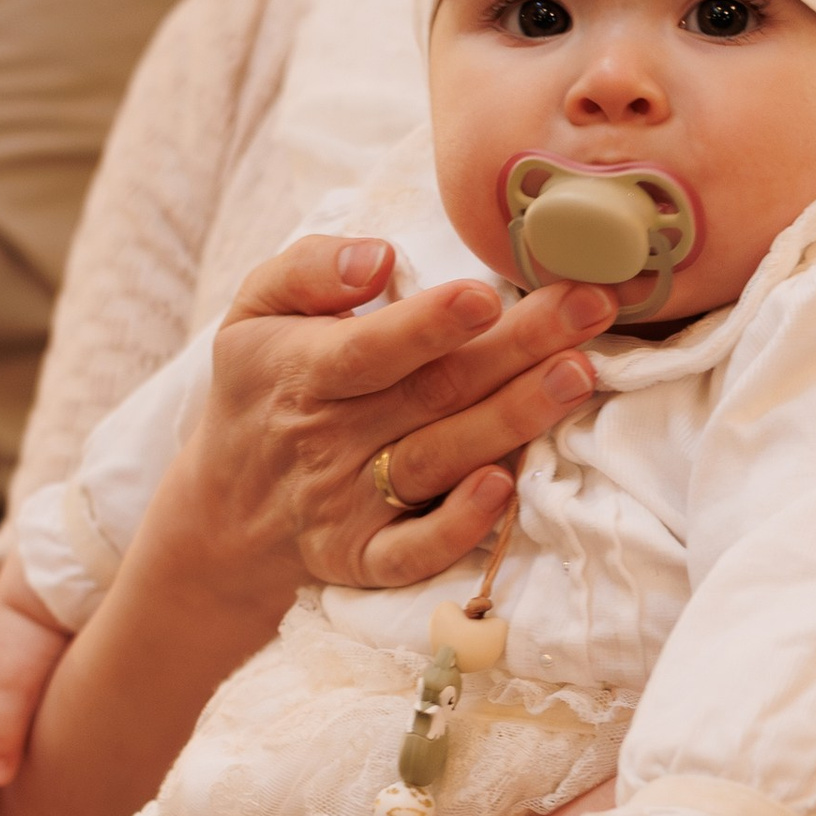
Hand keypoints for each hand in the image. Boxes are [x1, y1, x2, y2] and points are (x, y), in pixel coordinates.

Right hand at [190, 235, 614, 599]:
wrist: (225, 508)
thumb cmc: (263, 386)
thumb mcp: (254, 311)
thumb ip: (308, 269)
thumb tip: (378, 256)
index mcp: (300, 370)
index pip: (371, 348)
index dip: (429, 325)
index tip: (486, 295)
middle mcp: (326, 439)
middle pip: (432, 394)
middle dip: (517, 349)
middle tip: (590, 308)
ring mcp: (347, 504)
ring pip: (439, 462)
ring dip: (513, 421)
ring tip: (579, 376)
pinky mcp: (364, 559)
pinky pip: (415, 553)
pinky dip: (461, 528)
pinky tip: (507, 487)